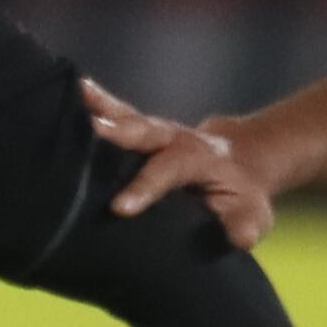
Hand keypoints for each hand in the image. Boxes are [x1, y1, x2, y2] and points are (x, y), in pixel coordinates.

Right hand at [87, 79, 277, 250]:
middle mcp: (178, 139)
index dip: (146, 188)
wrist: (243, 163)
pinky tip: (74, 88)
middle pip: (147, 132)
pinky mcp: (143, 129)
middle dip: (120, 132)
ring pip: (130, 117)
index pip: (170, 171)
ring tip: (76, 94)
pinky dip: (97, 102)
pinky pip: (119, 113)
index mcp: (202, 160)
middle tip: (92, 129)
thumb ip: (244, 226)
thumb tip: (239, 238)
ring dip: (103, 108)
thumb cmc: (242, 197)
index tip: (119, 208)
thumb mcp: (252, 216)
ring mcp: (159, 132)